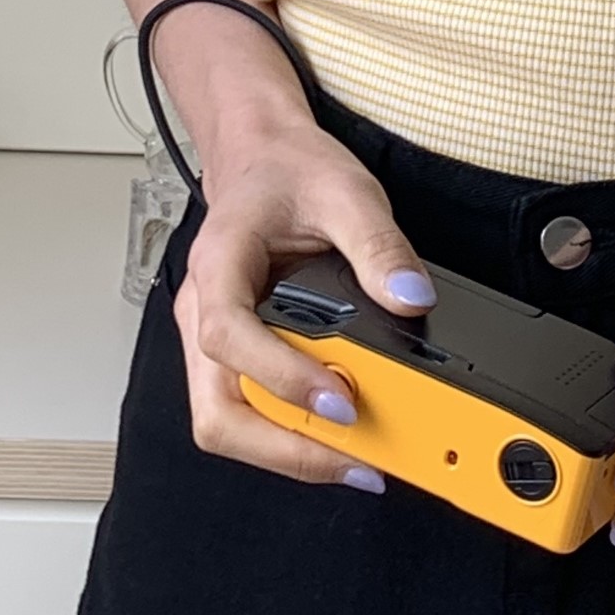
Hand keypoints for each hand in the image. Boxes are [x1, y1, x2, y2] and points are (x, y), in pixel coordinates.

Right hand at [172, 115, 436, 490]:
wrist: (259, 154)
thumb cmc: (286, 170)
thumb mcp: (346, 192)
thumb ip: (380, 247)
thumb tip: (411, 301)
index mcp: (220, 265)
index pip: (230, 337)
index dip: (282, 378)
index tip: (340, 400)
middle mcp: (202, 310)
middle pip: (216, 410)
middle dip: (283, 448)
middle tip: (354, 459)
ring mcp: (210, 337)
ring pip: (225, 421)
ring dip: (285, 451)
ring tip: (353, 460)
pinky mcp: (232, 352)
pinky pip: (246, 409)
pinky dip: (287, 433)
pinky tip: (334, 435)